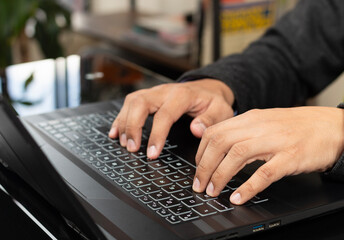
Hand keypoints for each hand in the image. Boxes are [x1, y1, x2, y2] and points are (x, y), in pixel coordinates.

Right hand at [109, 79, 234, 158]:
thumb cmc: (212, 101)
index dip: (156, 135)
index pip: (164, 115)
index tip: (152, 153)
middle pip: (140, 103)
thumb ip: (210, 120)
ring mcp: (154, 92)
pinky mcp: (148, 96)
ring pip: (132, 102)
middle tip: (131, 148)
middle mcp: (165, 91)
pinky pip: (129, 103)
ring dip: (124, 123)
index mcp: (182, 96)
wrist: (207, 89)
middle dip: (132, 126)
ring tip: (124, 143)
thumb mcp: (220, 110)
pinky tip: (115, 132)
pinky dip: (120, 118)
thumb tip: (196, 130)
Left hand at [192, 107, 343, 204]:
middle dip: (204, 166)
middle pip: (220, 143)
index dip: (201, 152)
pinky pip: (264, 173)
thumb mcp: (264, 122)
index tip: (198, 167)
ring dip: (220, 176)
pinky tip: (238, 197)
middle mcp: (259, 126)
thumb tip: (216, 144)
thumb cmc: (296, 127)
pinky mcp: (290, 157)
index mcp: (250, 118)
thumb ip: (242, 130)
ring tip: (213, 191)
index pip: (215, 132)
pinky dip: (248, 187)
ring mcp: (275, 141)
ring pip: (236, 155)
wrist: (330, 127)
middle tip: (200, 184)